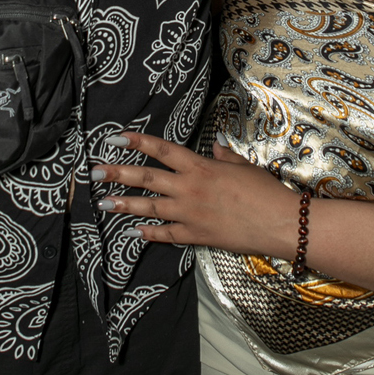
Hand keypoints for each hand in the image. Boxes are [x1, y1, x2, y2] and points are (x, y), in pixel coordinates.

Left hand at [93, 130, 296, 255]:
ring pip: (150, 208)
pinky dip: (150, 234)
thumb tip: (214, 145)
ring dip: (125, 205)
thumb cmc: (265, 191)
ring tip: (103, 203)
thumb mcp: (244, 166)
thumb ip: (224, 156)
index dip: (138, 142)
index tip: (116, 138)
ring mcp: (190, 214)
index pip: (162, 150)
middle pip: (146, 178)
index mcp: (200, 167)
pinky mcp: (196, 236)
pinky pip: (167, 235)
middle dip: (117, 174)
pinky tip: (134, 233)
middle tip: (93, 172)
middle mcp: (189, 189)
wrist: (279, 222)